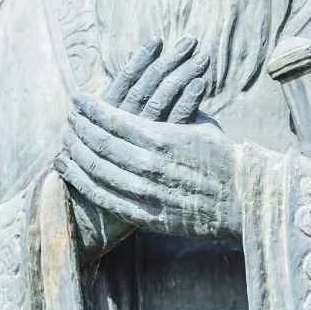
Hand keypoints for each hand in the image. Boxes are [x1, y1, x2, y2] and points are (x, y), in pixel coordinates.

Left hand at [58, 38, 211, 258]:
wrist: (246, 202)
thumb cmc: (226, 159)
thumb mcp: (201, 126)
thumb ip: (175, 111)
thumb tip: (163, 93)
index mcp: (162, 138)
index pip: (114, 119)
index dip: (91, 109)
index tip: (77, 99)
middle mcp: (149, 165)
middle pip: (100, 144)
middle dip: (78, 128)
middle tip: (67, 118)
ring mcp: (146, 193)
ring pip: (97, 171)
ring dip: (75, 154)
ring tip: (63, 142)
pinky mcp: (147, 217)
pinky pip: (107, 199)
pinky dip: (83, 183)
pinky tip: (70, 171)